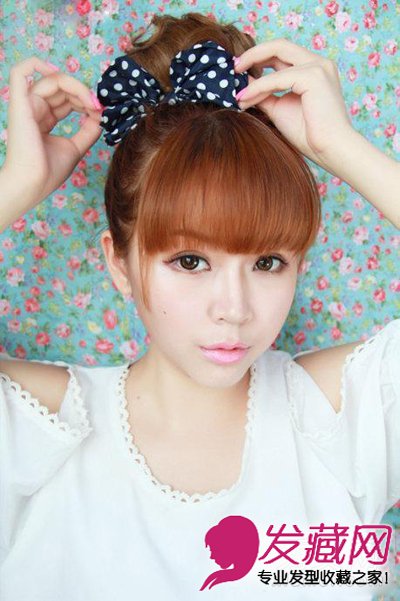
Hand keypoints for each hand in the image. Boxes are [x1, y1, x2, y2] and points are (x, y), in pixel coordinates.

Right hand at [2, 56, 102, 208]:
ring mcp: (26, 105)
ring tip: (91, 102)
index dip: (86, 101)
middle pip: (62, 88)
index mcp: (44, 120)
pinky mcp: (19, 103)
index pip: (67, 100)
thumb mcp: (76, 148)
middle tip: (99, 106)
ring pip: (52, 80)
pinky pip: (20, 72)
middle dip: (84, 94)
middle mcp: (34, 109)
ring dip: (77, 87)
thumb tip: (101, 114)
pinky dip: (36, 64)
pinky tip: (56, 70)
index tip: (101, 111)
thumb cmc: (48, 172)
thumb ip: (88, 130)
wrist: (33, 183)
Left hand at [234, 39, 353, 168]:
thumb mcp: (279, 109)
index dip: (258, 58)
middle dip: (253, 54)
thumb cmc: (308, 135)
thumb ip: (264, 94)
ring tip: (237, 93)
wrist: (330, 150)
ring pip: (276, 56)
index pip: (281, 53)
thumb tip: (243, 84)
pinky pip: (277, 78)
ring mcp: (318, 66)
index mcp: (314, 69)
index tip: (238, 71)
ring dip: (253, 74)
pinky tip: (245, 99)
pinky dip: (259, 88)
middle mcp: (318, 62)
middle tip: (233, 67)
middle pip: (279, 45)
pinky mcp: (313, 76)